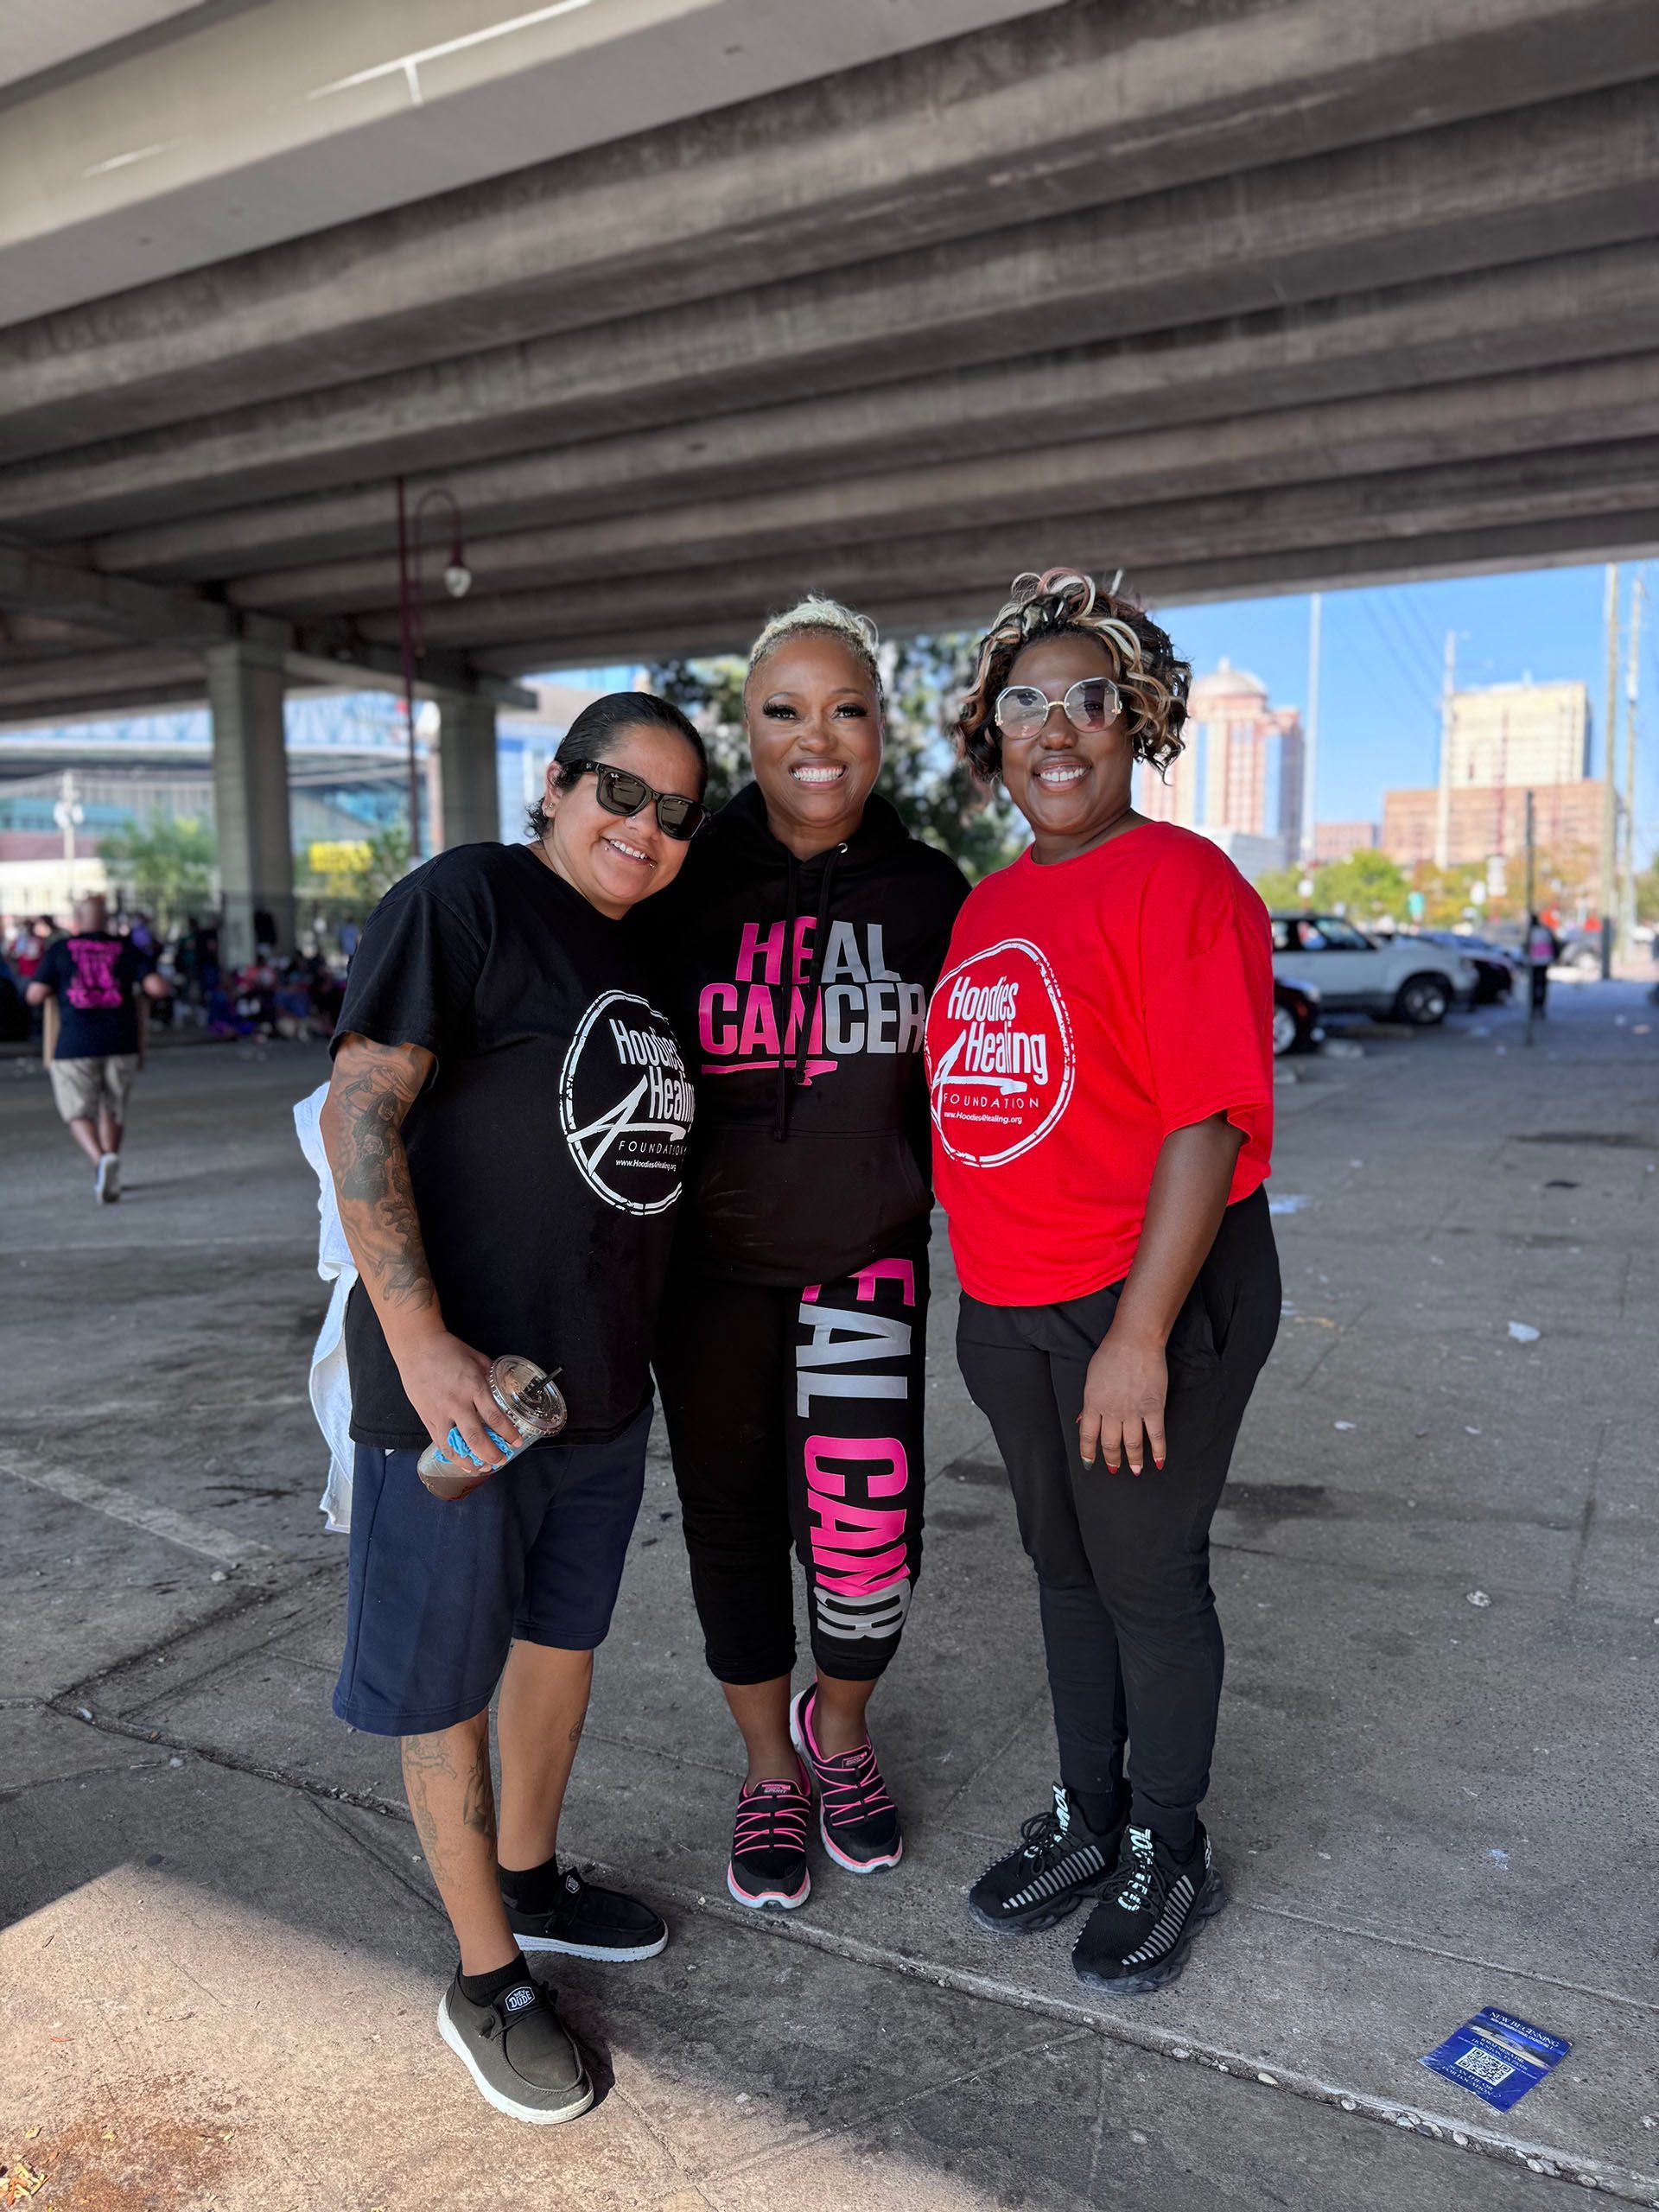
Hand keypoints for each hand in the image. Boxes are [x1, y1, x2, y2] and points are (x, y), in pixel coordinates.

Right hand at [395, 1330, 512, 1472]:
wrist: (417, 1347)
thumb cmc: (449, 1350)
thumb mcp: (478, 1358)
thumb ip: (491, 1376)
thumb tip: (505, 1389)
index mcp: (473, 1387)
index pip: (494, 1417)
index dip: (508, 1433)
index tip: (516, 1442)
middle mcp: (457, 1403)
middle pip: (475, 1437)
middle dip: (491, 1454)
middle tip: (501, 1460)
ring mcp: (439, 1413)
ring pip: (455, 1446)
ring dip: (470, 1461)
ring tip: (482, 1468)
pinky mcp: (426, 1418)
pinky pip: (440, 1443)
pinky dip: (452, 1456)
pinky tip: (462, 1461)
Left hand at [1077, 1327, 1166, 1475]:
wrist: (1134, 1342)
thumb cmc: (1111, 1355)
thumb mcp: (1091, 1378)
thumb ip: (1088, 1402)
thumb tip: (1081, 1420)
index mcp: (1093, 1404)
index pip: (1087, 1436)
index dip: (1088, 1452)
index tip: (1089, 1463)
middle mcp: (1112, 1412)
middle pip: (1110, 1444)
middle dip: (1112, 1460)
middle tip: (1114, 1469)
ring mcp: (1133, 1412)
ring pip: (1132, 1444)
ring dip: (1134, 1460)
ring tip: (1135, 1471)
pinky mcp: (1153, 1408)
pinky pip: (1156, 1435)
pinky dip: (1158, 1451)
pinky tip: (1158, 1462)